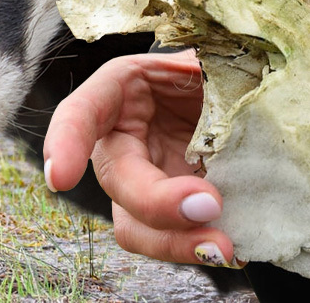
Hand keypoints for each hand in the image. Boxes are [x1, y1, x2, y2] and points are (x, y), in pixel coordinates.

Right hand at [43, 51, 240, 267]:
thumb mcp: (218, 60)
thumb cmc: (224, 69)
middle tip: (210, 205)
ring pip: (136, 226)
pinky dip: (200, 246)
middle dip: (156, 203)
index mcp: (123, 90)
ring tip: (224, 247)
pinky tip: (236, 248)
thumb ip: (215, 73)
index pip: (80, 113)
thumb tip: (239, 95)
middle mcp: (123, 140)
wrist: (247, 99)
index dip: (66, 143)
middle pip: (117, 181)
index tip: (62, 178)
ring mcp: (145, 180)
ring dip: (174, 243)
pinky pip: (173, 239)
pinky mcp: (171, 212)